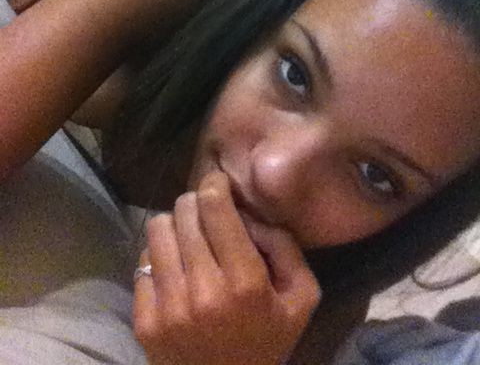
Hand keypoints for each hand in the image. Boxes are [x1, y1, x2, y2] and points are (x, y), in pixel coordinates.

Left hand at [133, 171, 320, 364]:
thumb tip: (248, 215)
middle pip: (184, 212)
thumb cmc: (267, 344)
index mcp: (245, 283)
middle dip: (197, 203)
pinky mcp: (144, 320)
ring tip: (187, 237)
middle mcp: (203, 291)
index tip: (218, 183)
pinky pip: (142, 259)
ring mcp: (169, 307)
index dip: (214, 184)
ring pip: (158, 229)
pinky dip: (159, 255)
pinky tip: (175, 268)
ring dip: (175, 224)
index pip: (215, 208)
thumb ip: (286, 248)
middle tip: (206, 213)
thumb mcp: (301, 299)